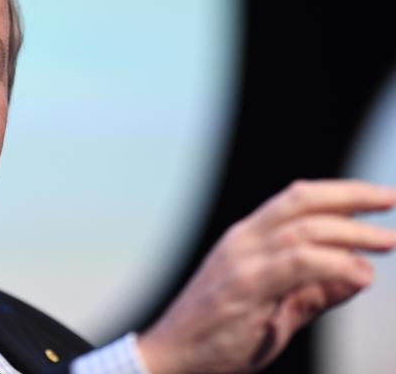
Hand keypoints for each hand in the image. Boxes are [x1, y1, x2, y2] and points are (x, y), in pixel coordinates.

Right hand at [137, 180, 395, 372]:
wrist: (173, 355)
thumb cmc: (221, 334)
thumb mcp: (276, 308)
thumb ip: (315, 291)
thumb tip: (362, 272)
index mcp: (246, 238)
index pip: (295, 200)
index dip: (338, 193)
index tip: (376, 197)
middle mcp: (242, 240)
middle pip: (300, 201)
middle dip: (349, 196)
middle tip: (389, 199)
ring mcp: (241, 260)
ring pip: (302, 229)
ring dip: (350, 231)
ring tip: (385, 240)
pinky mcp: (245, 286)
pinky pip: (297, 263)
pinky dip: (333, 264)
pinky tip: (359, 273)